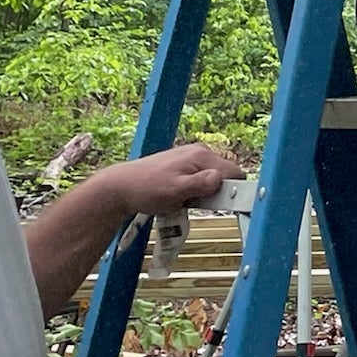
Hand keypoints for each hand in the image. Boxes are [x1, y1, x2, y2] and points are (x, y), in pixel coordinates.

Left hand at [101, 142, 241, 220]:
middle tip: (196, 203)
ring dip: (204, 192)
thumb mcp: (175, 191)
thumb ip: (200, 184)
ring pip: (212, 177)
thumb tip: (221, 178)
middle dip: (216, 192)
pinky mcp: (183, 163)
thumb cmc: (146, 189)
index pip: (235, 172)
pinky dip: (194, 189)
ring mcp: (191, 156)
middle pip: (224, 174)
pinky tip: (179, 196)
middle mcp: (200, 151)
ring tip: (184, 200)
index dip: (234, 191)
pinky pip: (200, 177)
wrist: (121, 186)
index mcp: (201, 156)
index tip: (222, 205)